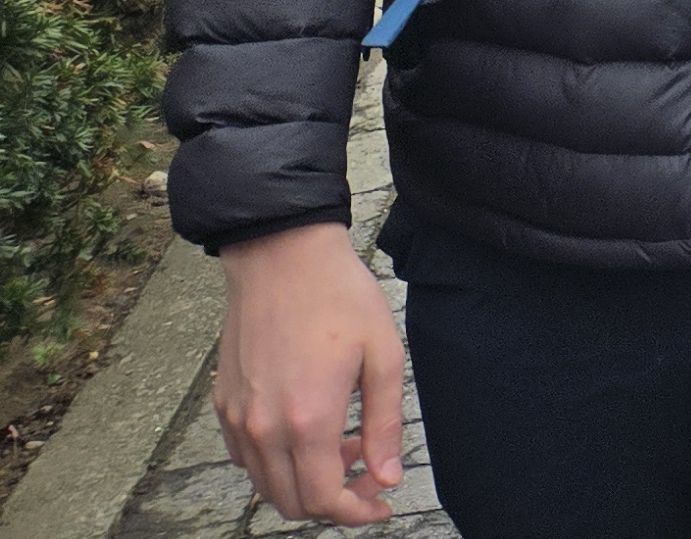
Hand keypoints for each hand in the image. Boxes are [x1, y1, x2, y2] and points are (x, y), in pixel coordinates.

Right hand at [213, 222, 410, 525]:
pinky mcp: (224, 403)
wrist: (282, 257)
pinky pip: (247, 458)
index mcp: (308, 420)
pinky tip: (310, 432)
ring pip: (267, 484)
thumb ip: (385, 424)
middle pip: (292, 501)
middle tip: (369, 473)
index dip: (356, 513)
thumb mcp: (383, 356)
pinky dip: (278, 463)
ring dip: (307, 481)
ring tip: (347, 444)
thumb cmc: (339, 298)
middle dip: (335, 501)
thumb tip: (386, 477)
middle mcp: (264, 427)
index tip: (381, 505)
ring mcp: (238, 417)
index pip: (324, 498)